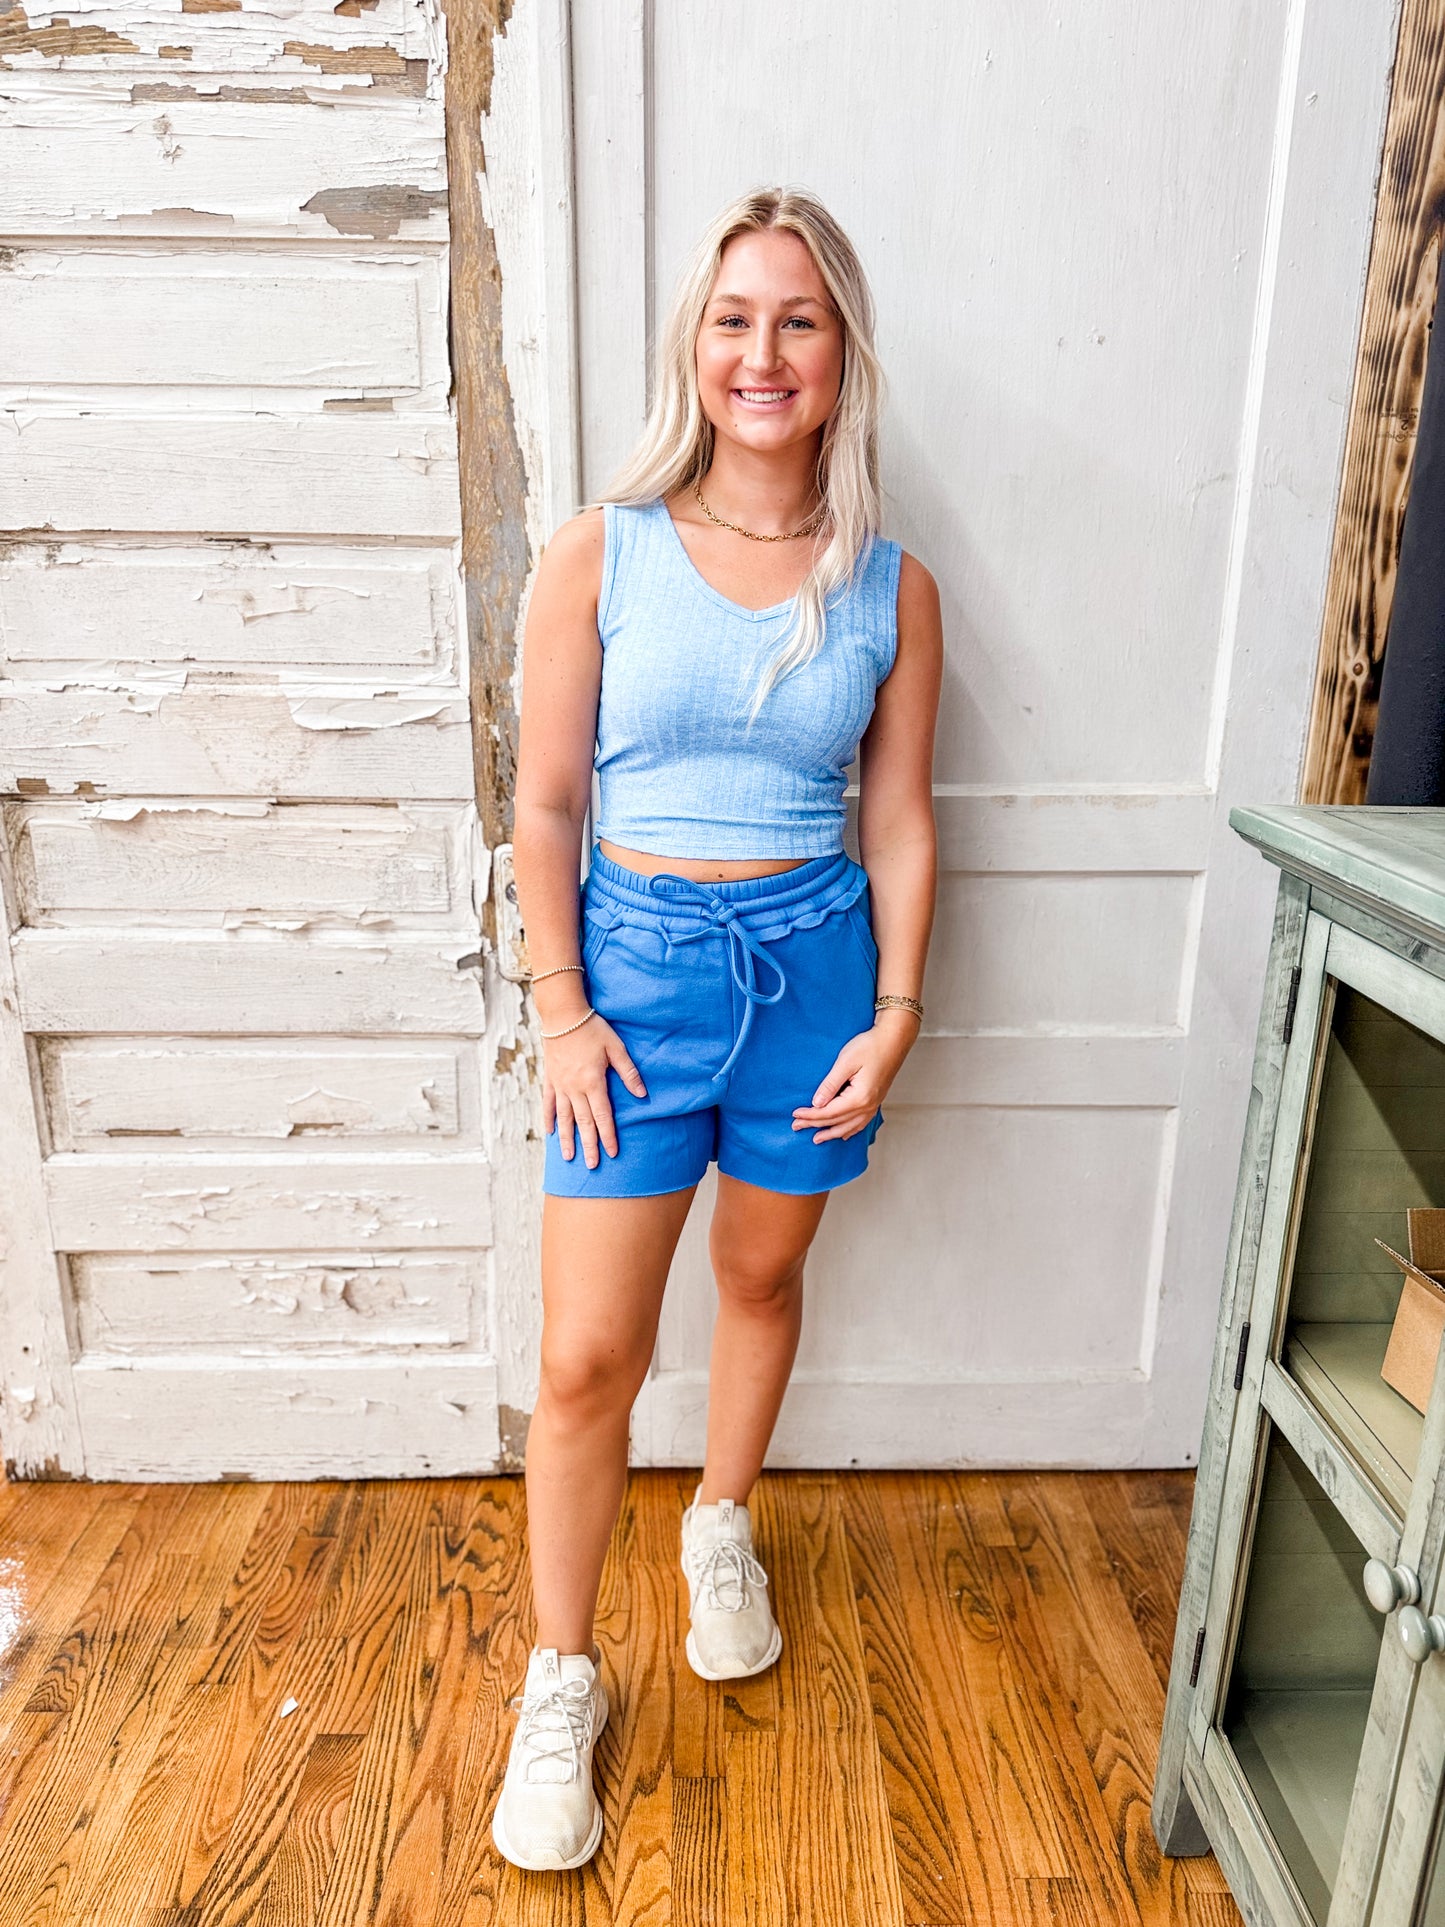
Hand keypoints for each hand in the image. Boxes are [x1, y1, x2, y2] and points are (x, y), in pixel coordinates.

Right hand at [543, 1011, 646, 1166]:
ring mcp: (560, 1085)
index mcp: (593, 1082)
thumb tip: (642, 1094)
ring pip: (564, 1118)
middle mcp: (574, 1088)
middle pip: (583, 1122)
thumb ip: (628, 1072)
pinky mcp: (550, 1079)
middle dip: (588, 1145)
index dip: (608, 1136)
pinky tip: (550, 1133)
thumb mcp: (616, 1047)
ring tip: (569, 1158)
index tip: (612, 1153)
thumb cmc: (592, 1028)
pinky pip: (548, 1103)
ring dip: (567, 1139)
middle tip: (591, 1165)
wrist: (562, 1015)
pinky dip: (549, 1119)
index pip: (602, 1116)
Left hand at [791, 1009, 918, 1143]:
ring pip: (849, 1127)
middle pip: (836, 1122)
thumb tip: (817, 1103)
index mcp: (859, 1098)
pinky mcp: (876, 1101)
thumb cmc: (870, 1047)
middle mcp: (868, 1106)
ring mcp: (874, 1105)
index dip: (810, 1115)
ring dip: (831, 1133)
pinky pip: (861, 1123)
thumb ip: (830, 1084)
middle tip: (796, 1126)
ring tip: (817, 1139)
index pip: (828, 1112)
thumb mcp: (845, 1062)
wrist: (893, 1040)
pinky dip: (849, 1130)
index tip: (795, 1114)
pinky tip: (843, 1134)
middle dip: (815, 1124)